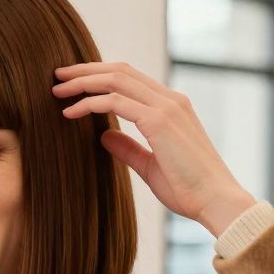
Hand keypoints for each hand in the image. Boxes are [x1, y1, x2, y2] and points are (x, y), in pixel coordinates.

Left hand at [51, 61, 256, 235]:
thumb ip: (129, 148)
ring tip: (57, 90)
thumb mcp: (151, 166)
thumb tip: (104, 136)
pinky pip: (115, 101)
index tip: (73, 83)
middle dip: (85, 71)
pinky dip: (89, 103)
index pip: (130, 78)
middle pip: (120, 70)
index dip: (99, 75)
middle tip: (57, 76)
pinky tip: (70, 113)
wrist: (216, 202)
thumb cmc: (189, 190)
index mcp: (172, 106)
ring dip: (82, 82)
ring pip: (115, 79)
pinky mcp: (159, 121)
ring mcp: (167, 107)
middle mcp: (171, 100)